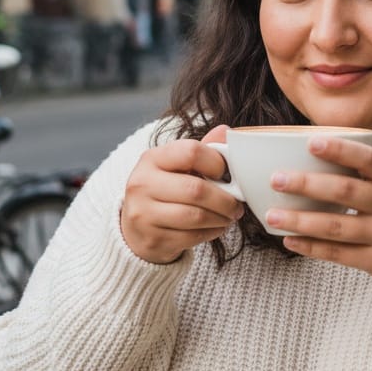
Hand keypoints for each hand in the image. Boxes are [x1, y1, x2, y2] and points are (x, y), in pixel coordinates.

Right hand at [120, 124, 243, 263]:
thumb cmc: (164, 190)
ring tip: (229, 215)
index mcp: (151, 158)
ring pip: (196, 216)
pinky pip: (192, 236)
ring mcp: (144, 214)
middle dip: (225, 199)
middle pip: (196, 189)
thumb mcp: (177, 165)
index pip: (190, 152)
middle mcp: (142, 184)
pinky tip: (215, 227)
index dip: (215, 163)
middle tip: (236, 204)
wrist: (135, 229)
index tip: (225, 173)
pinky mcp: (152, 239)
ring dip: (221, 217)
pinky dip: (212, 232)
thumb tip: (226, 131)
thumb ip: (202, 149)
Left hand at [265, 136, 371, 286]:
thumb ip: (368, 174)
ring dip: (299, 220)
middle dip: (307, 184)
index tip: (310, 142)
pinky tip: (289, 240)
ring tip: (271, 216)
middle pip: (346, 191)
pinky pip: (338, 254)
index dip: (341, 149)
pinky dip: (310, 247)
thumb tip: (313, 156)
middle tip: (277, 179)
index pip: (371, 159)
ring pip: (336, 226)